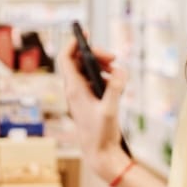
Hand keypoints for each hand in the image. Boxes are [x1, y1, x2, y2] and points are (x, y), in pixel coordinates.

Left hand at [56, 35, 129, 179]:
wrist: (99, 153)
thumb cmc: (101, 133)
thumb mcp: (110, 110)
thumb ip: (116, 89)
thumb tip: (120, 71)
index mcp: (74, 89)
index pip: (66, 58)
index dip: (73, 43)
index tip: (84, 33)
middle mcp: (74, 90)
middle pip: (78, 61)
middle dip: (95, 54)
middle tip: (113, 57)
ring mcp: (80, 95)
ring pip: (85, 70)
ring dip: (100, 64)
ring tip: (116, 68)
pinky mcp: (88, 100)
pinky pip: (92, 79)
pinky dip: (103, 75)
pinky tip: (116, 81)